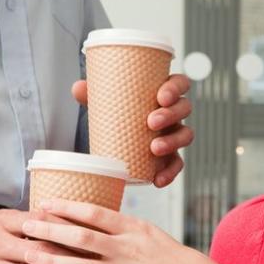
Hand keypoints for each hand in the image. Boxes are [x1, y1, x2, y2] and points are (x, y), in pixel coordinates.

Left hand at [20, 199, 242, 263]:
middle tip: (27, 225)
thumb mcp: (151, 234)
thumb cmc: (175, 260)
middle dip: (50, 230)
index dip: (66, 207)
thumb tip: (96, 221)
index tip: (45, 203)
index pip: (94, 212)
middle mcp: (126, 248)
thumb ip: (124, 229)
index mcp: (134, 228)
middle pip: (80, 236)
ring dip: (51, 259)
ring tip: (29, 254)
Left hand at [72, 73, 193, 187]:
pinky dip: (170, 172)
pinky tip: (158, 180)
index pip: (180, 84)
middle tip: (151, 122)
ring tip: (154, 149)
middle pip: (184, 108)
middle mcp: (173, 113)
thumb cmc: (118, 113)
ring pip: (185, 135)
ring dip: (173, 141)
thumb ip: (92, 94)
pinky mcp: (170, 156)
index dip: (176, 88)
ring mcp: (173, 134)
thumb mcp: (105, 102)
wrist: (116, 139)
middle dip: (171, 115)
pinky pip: (177, 164)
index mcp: (163, 93)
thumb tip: (78, 87)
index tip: (161, 96)